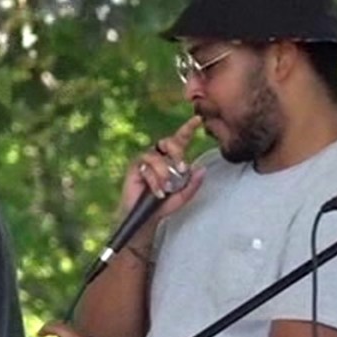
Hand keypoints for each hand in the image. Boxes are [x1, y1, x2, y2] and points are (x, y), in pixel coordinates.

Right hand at [117, 116, 206, 241]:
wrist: (146, 217)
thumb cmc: (164, 205)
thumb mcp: (183, 196)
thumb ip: (193, 184)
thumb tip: (202, 169)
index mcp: (172, 158)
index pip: (180, 140)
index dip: (188, 128)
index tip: (198, 119)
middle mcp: (159, 155)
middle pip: (168, 141)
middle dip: (176, 152)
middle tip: (181, 168)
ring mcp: (146, 160)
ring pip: (156, 157)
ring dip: (164, 173)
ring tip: (167, 188)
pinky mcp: (135, 167)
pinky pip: (146, 168)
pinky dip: (154, 181)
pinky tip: (158, 193)